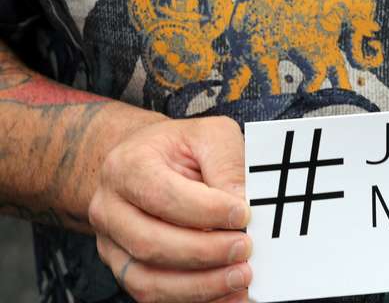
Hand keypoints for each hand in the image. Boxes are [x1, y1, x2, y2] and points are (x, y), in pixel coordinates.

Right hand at [88, 116, 251, 302]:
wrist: (149, 160)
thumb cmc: (182, 148)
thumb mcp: (210, 136)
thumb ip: (227, 164)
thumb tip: (246, 202)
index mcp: (127, 167)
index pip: (163, 196)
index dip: (206, 211)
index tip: (243, 214)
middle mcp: (110, 209)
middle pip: (152, 243)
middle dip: (205, 252)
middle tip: (246, 248)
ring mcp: (113, 244)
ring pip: (148, 280)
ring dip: (200, 285)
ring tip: (241, 276)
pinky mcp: (126, 269)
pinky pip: (155, 296)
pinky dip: (195, 299)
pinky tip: (229, 293)